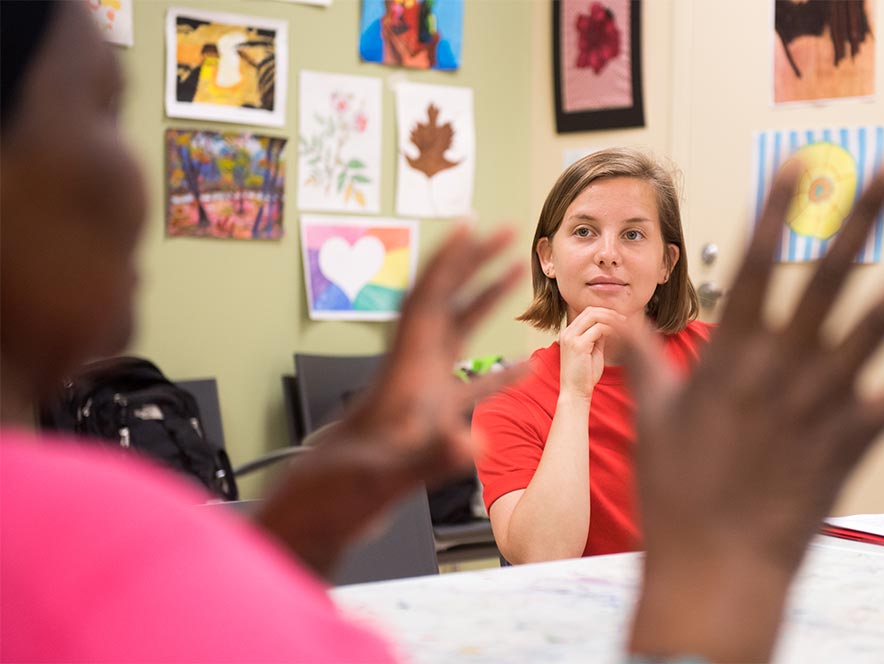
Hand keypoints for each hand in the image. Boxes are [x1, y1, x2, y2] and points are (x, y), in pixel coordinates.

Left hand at [254, 226, 524, 576]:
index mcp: (402, 372)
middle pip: (446, 301)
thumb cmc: (340, 491)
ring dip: (484, 301)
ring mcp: (421, 393)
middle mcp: (413, 371)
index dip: (450, 260)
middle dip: (474, 262)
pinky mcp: (428, 419)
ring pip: (458, 333)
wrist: (322, 511)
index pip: (428, 301)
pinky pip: (469, 385)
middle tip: (506, 231)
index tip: (473, 225)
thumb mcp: (384, 476)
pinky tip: (520, 367)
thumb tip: (471, 442)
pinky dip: (495, 371)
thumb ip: (427, 458)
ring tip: (514, 274)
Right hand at [557, 307, 625, 399]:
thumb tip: (609, 326)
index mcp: (568, 333)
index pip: (587, 313)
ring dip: (611, 319)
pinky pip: (598, 329)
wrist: (575, 392)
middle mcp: (567, 332)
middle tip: (624, 319)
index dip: (604, 312)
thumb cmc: (584, 376)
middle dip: (609, 312)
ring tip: (624, 325)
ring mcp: (571, 338)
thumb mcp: (592, 351)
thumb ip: (597, 338)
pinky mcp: (578, 345)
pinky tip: (620, 335)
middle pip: (590, 311)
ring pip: (594, 316)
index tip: (619, 319)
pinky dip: (611, 329)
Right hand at [625, 162, 883, 660]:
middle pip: (831, 276)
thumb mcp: (651, 419)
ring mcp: (824, 403)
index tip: (799, 166)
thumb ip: (643, 363)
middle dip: (865, 215)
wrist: (717, 566)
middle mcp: (784, 368)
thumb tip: (615, 325)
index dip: (779, 210)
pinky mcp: (852, 441)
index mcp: (732, 356)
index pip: (760, 265)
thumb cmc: (677, 492)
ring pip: (880, 326)